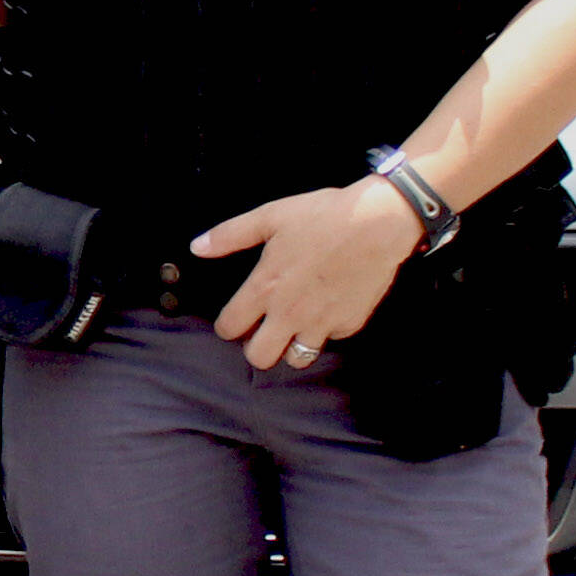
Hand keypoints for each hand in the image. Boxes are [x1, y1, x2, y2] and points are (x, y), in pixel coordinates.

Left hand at [188, 180, 422, 374]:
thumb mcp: (271, 216)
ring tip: (293, 328)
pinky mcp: (349, 324)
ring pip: (296, 359)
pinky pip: (330, 339)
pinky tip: (327, 310)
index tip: (235, 320)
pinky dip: (326, 330)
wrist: (377, 223)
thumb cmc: (323, 216)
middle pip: (259, 357)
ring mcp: (321, 323)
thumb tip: (198, 247)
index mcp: (265, 288)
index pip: (230, 327)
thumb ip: (230, 235)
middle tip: (262, 331)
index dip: (227, 326)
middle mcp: (290, 313)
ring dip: (290, 348)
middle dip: (255, 347)